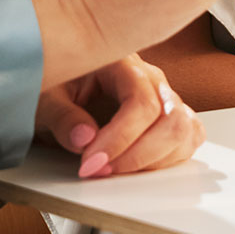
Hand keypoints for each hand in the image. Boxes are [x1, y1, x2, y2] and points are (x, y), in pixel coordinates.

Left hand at [36, 53, 204, 178]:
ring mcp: (164, 98)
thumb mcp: (45, 97)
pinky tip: (138, 166)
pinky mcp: (168, 118)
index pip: (141, 102)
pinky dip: (169, 158)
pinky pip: (189, 137)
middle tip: (100, 171)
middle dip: (138, 156)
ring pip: (185, 131)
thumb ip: (63, 116)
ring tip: (116, 170)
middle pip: (172, 120)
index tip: (91, 163)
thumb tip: (84, 139)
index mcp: (123, 63)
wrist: (57, 85)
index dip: (119, 139)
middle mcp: (150, 78)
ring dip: (153, 161)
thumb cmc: (53, 84)